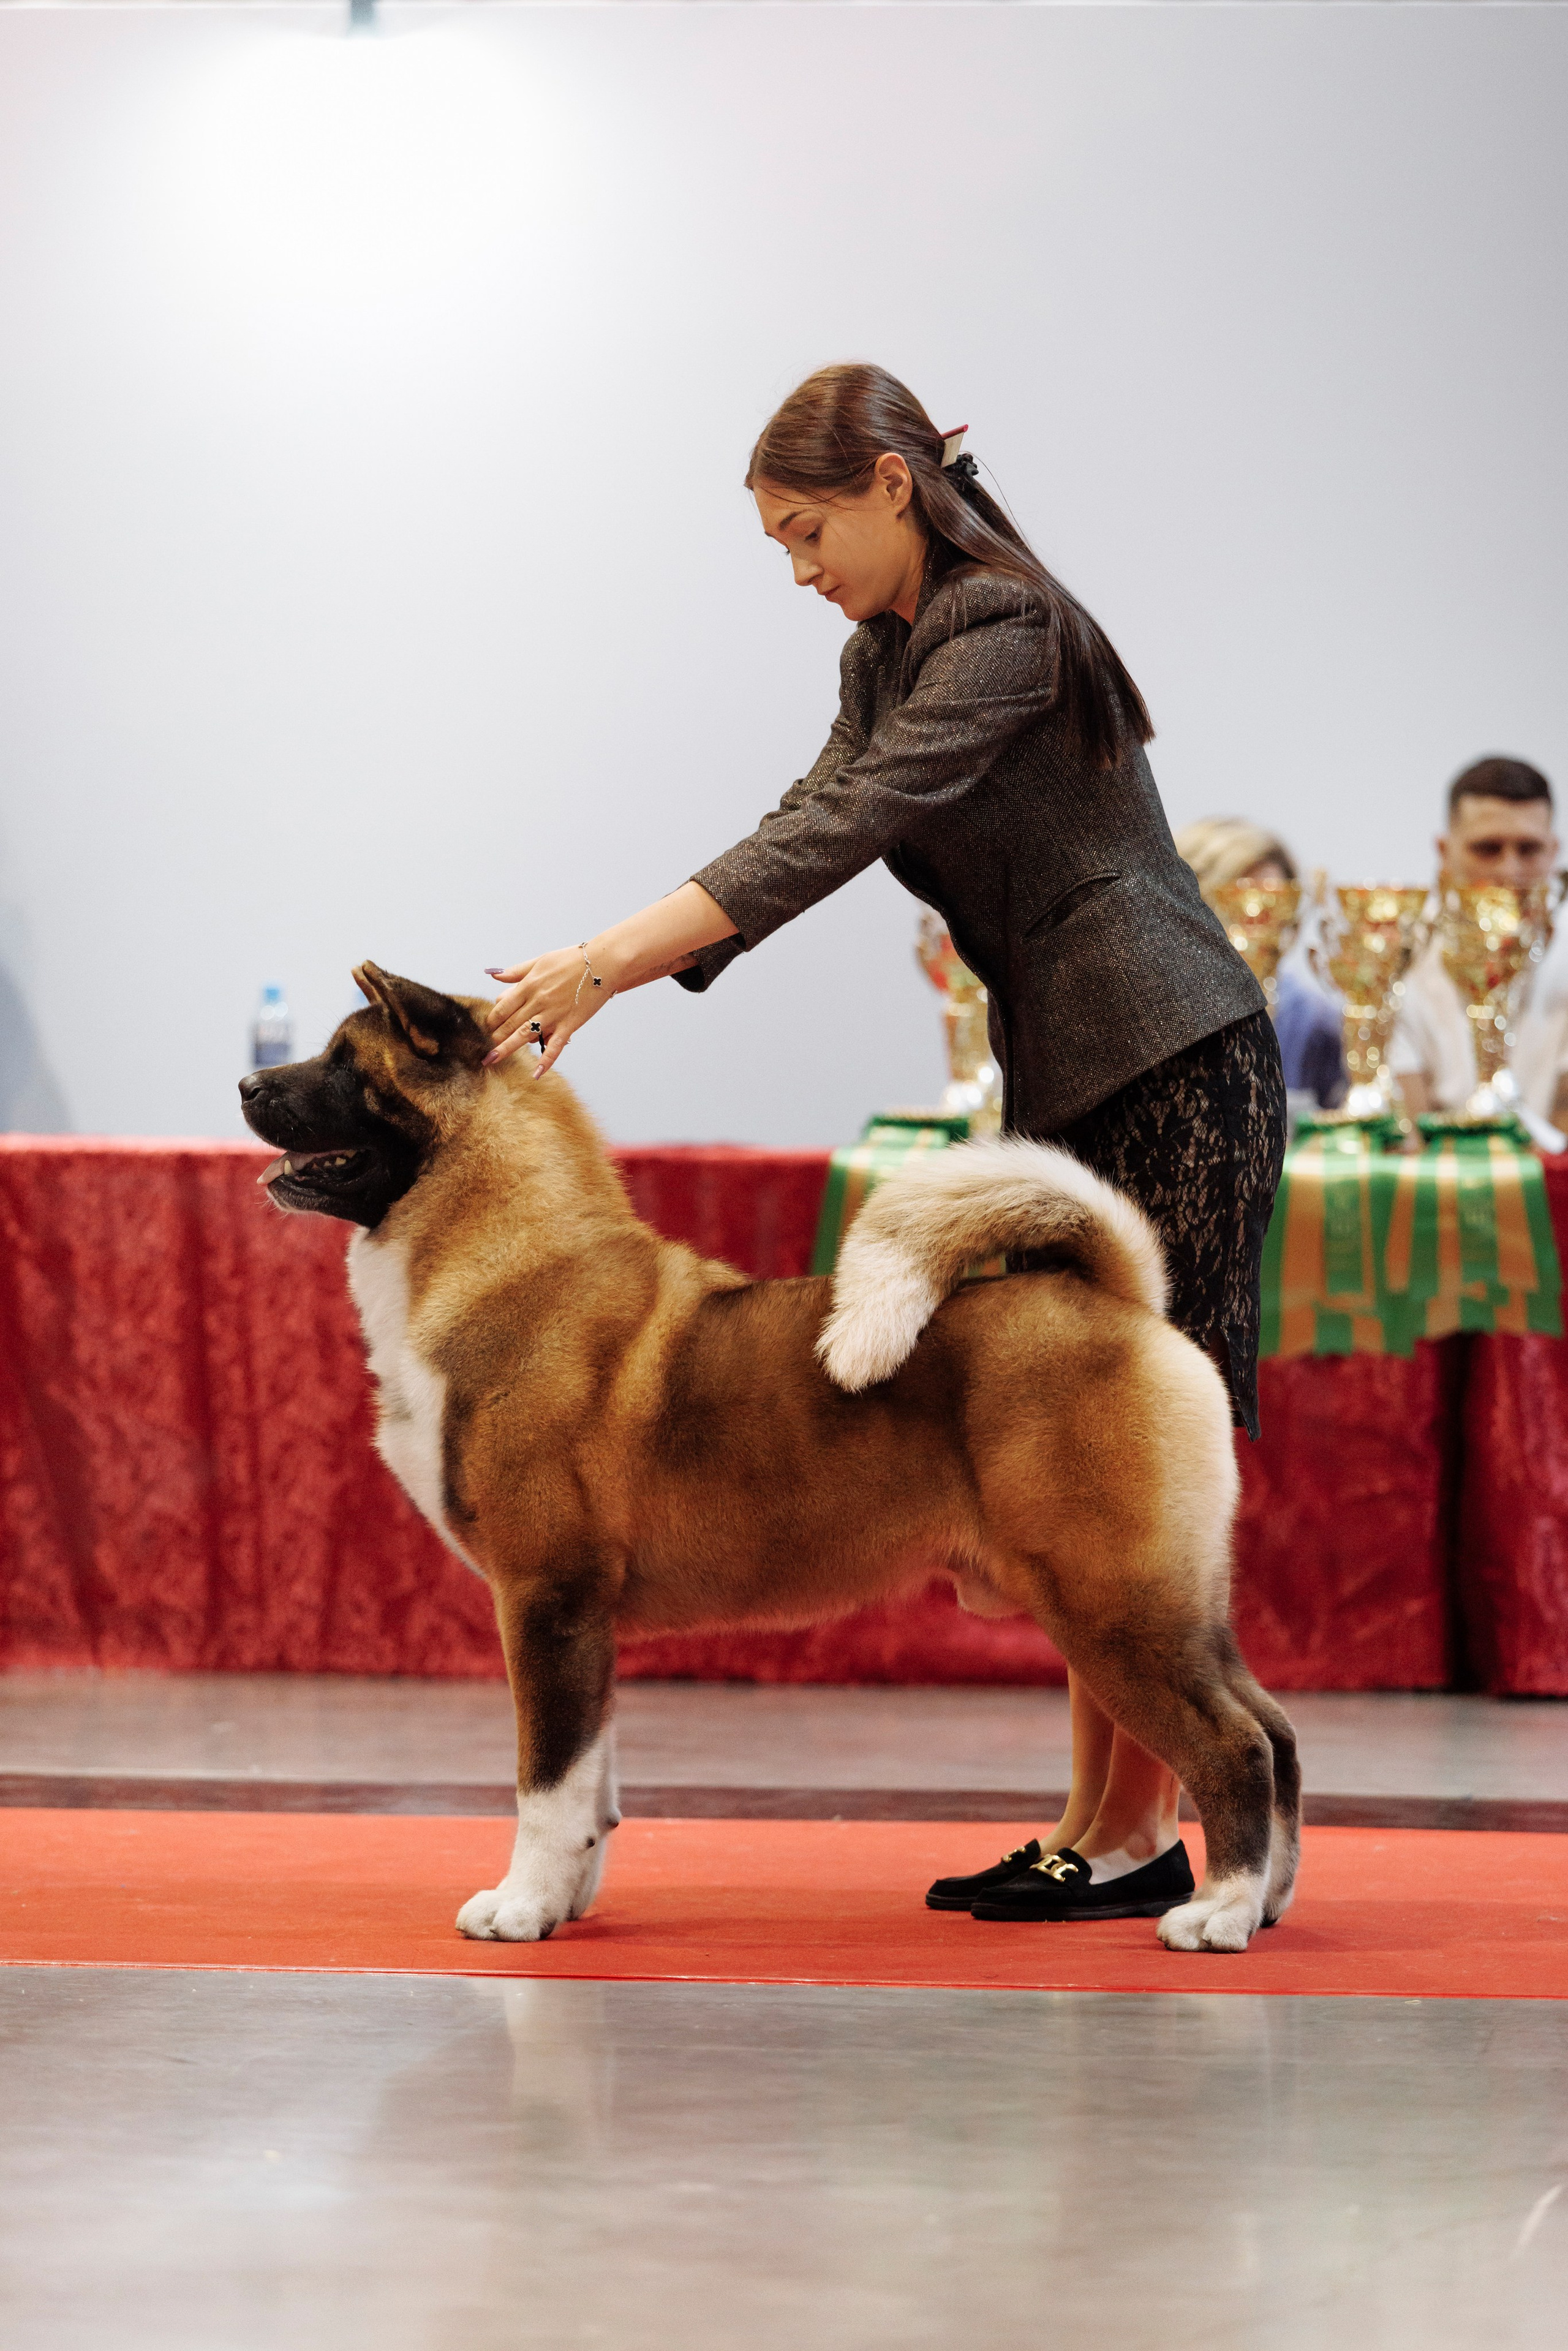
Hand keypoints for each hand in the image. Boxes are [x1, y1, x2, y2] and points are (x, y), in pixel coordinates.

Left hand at [483, 944, 616, 1075]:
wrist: (603, 963)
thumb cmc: (572, 960)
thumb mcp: (540, 961)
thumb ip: (516, 971)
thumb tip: (494, 975)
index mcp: (529, 985)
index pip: (502, 1007)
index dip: (492, 1020)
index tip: (487, 1028)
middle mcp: (538, 1001)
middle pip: (509, 1023)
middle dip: (495, 1037)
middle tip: (486, 1048)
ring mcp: (553, 1015)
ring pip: (524, 1035)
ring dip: (506, 1049)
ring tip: (492, 1060)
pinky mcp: (569, 1025)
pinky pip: (555, 1047)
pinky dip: (546, 1061)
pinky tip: (536, 1074)